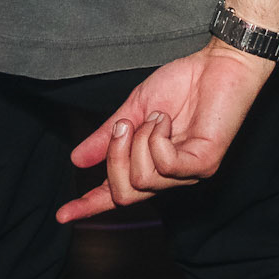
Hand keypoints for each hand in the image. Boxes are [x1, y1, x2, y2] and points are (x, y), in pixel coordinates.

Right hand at [57, 41, 271, 222]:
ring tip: (158, 116)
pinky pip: (165, 164)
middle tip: (122, 125)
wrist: (217, 64)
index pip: (116, 193)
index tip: (61, 215)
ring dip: (140, 140)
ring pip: (142, 179)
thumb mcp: (134, 109)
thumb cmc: (182, 84)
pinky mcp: (204, 163)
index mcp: (149, 164)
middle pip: (124, 193)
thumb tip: (77, 159)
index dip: (88, 206)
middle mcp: (168, 177)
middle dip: (114, 158)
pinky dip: (157, 137)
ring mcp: (187, 174)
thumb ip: (108, 136)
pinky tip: (167, 120)